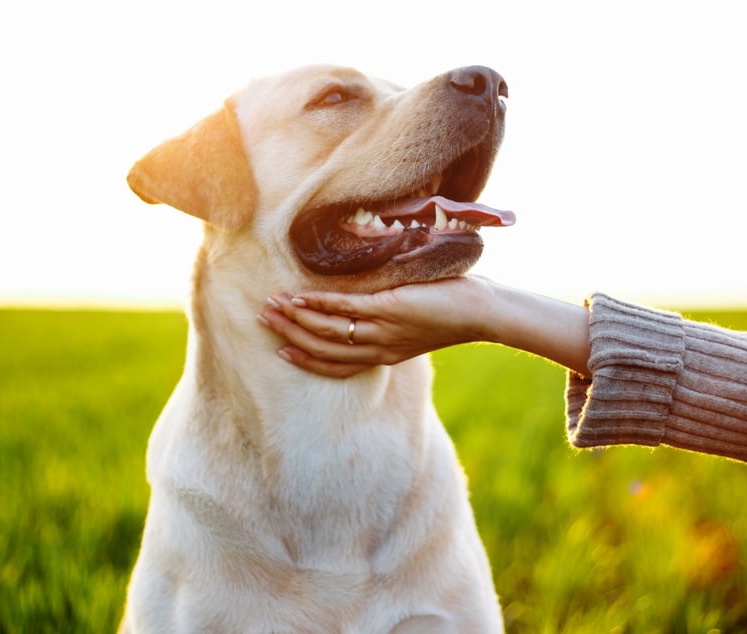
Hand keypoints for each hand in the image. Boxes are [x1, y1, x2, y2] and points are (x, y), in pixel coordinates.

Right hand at [257, 276, 500, 377]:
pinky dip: (320, 304)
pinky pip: (346, 309)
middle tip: (264, 320)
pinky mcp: (390, 309)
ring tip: (273, 305)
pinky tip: (301, 296)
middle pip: (324, 348)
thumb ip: (389, 319)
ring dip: (297, 318)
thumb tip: (370, 303)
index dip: (305, 359)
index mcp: (384, 355)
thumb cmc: (452, 312)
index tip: (281, 351)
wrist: (483, 312)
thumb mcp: (414, 323)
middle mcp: (379, 349)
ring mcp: (383, 330)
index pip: (335, 365)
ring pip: (329, 330)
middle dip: (291, 335)